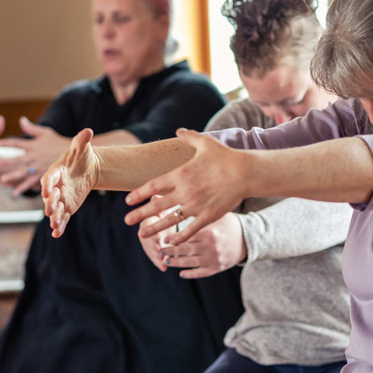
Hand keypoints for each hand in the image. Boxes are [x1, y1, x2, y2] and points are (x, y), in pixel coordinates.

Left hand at [0, 116, 70, 194]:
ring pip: (22, 173)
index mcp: (32, 145)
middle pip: (15, 160)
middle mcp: (33, 157)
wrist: (73, 154)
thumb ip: (31, 128)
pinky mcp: (43, 175)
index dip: (4, 143)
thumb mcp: (45, 133)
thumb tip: (21, 120)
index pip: (16, 143)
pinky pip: (31, 183)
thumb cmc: (57, 143)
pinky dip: (23, 187)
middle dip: (2, 163)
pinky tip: (15, 192)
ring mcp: (38, 167)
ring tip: (0, 179)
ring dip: (11, 176)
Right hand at [42, 128, 97, 236]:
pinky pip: (61, 218)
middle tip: (51, 209)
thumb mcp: (81, 148)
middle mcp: (54, 187)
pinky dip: (59, 226)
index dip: (48, 184)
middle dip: (50, 203)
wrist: (86, 169)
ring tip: (54, 224)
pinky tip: (56, 234)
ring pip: (55, 209)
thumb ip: (81, 141)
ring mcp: (59, 199)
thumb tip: (88, 131)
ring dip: (54, 217)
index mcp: (55, 172)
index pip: (49, 178)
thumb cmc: (81, 157)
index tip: (47, 190)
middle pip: (50, 196)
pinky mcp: (66, 207)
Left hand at [124, 129, 250, 245]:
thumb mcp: (205, 143)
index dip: (139, 194)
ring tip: (142, 235)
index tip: (128, 201)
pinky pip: (190, 229)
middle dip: (140, 214)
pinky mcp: (208, 216)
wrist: (246, 172)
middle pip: (157, 205)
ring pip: (170, 220)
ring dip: (154, 228)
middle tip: (127, 221)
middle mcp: (185, 191)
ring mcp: (196, 205)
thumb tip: (178, 130)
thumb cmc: (225, 157)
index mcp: (181, 174)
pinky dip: (178, 236)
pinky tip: (169, 241)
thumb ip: (189, 137)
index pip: (153, 186)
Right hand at [136, 205, 169, 270]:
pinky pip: (156, 257)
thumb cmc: (167, 208)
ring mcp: (149, 241)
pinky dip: (159, 263)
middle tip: (158, 251)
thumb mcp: (166, 204)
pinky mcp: (154, 250)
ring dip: (155, 256)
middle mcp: (146, 231)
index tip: (158, 238)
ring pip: (149, 250)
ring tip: (162, 261)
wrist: (170, 217)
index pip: (146, 225)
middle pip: (146, 240)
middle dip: (152, 246)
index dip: (150, 231)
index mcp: (148, 219)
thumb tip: (155, 194)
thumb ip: (160, 201)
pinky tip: (164, 268)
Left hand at [158, 213, 245, 277]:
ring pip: (190, 263)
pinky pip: (201, 273)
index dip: (174, 239)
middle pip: (185, 250)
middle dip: (171, 251)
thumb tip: (173, 202)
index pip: (186, 237)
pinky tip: (181, 273)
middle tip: (160, 250)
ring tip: (166, 260)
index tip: (164, 239)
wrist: (247, 238)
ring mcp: (214, 259)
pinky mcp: (218, 268)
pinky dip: (190, 274)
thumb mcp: (214, 213)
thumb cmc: (227, 223)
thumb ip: (195, 210)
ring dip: (176, 263)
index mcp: (209, 233)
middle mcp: (211, 247)